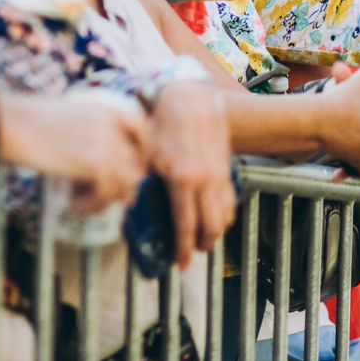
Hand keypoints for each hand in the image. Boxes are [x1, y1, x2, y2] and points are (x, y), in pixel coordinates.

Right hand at [0, 89, 148, 212]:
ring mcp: (107, 143)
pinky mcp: (94, 164)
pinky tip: (74, 208)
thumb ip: (94, 128)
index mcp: (109, 107)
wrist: (12, 123)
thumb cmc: (32, 119)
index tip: (133, 167)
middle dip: (127, 183)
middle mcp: (114, 124)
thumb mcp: (72, 113)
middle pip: (136, 160)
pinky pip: (106, 193)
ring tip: (89, 205)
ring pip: (125, 182)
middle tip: (114, 197)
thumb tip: (110, 160)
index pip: (143, 129)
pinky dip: (92, 205)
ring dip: (108, 199)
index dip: (143, 151)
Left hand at [148, 81, 236, 267]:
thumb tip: (129, 204)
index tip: (181, 264)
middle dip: (203, 245)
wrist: (189, 96)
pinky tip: (216, 215)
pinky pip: (231, 198)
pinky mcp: (226, 166)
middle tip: (193, 253)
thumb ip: (138, 180)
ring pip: (225, 215)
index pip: (186, 227)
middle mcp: (204, 181)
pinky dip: (226, 213)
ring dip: (217, 231)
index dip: (184, 250)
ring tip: (205, 238)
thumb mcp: (144, 152)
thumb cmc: (161, 121)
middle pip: (211, 227)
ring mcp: (218, 174)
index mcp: (182, 181)